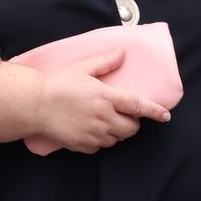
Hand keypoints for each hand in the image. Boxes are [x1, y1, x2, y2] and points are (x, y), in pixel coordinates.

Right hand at [33, 50, 170, 153]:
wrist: (35, 106)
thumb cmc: (58, 85)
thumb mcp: (83, 68)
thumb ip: (105, 62)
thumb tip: (121, 53)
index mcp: (106, 97)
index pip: (138, 106)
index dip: (154, 111)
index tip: (165, 116)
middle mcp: (103, 118)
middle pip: (131, 128)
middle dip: (132, 123)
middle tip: (123, 114)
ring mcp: (93, 134)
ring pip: (117, 139)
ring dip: (117, 132)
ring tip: (104, 120)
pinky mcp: (83, 145)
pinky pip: (100, 146)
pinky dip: (101, 140)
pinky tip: (91, 129)